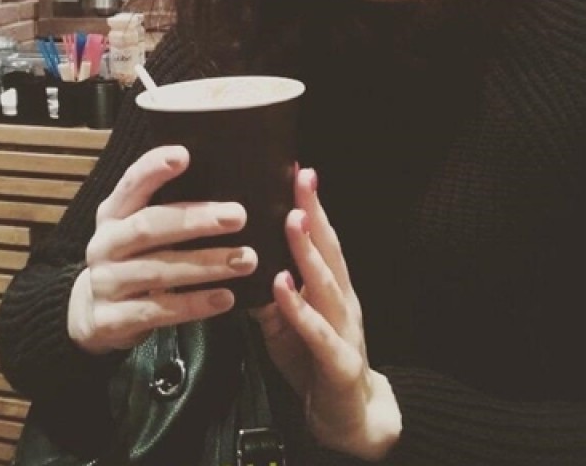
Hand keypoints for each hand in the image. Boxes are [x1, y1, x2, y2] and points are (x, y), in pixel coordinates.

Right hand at [68, 145, 257, 354]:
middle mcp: (105, 244)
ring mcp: (106, 283)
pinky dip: (194, 304)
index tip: (184, 155)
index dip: (153, 168)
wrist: (90, 315)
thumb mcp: (134, 229)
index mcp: (112, 214)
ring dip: (206, 264)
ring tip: (245, 259)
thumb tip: (222, 185)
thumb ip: (163, 208)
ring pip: (159, 271)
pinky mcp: (112, 319)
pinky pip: (159, 310)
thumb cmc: (129, 259)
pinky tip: (226, 297)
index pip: (131, 184)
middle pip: (149, 226)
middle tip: (238, 216)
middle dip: (195, 220)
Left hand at [250, 168, 400, 460]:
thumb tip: (234, 258)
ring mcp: (344, 328)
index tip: (296, 169)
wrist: (351, 417)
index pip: (320, 238)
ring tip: (292, 218)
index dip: (309, 204)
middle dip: (313, 211)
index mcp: (330, 286)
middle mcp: (341, 299)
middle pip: (328, 249)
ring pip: (326, 283)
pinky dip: (300, 308)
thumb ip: (266, 291)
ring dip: (309, 250)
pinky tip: (282, 286)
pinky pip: (317, 332)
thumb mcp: (283, 321)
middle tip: (300, 176)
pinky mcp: (338, 361)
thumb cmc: (314, 360)